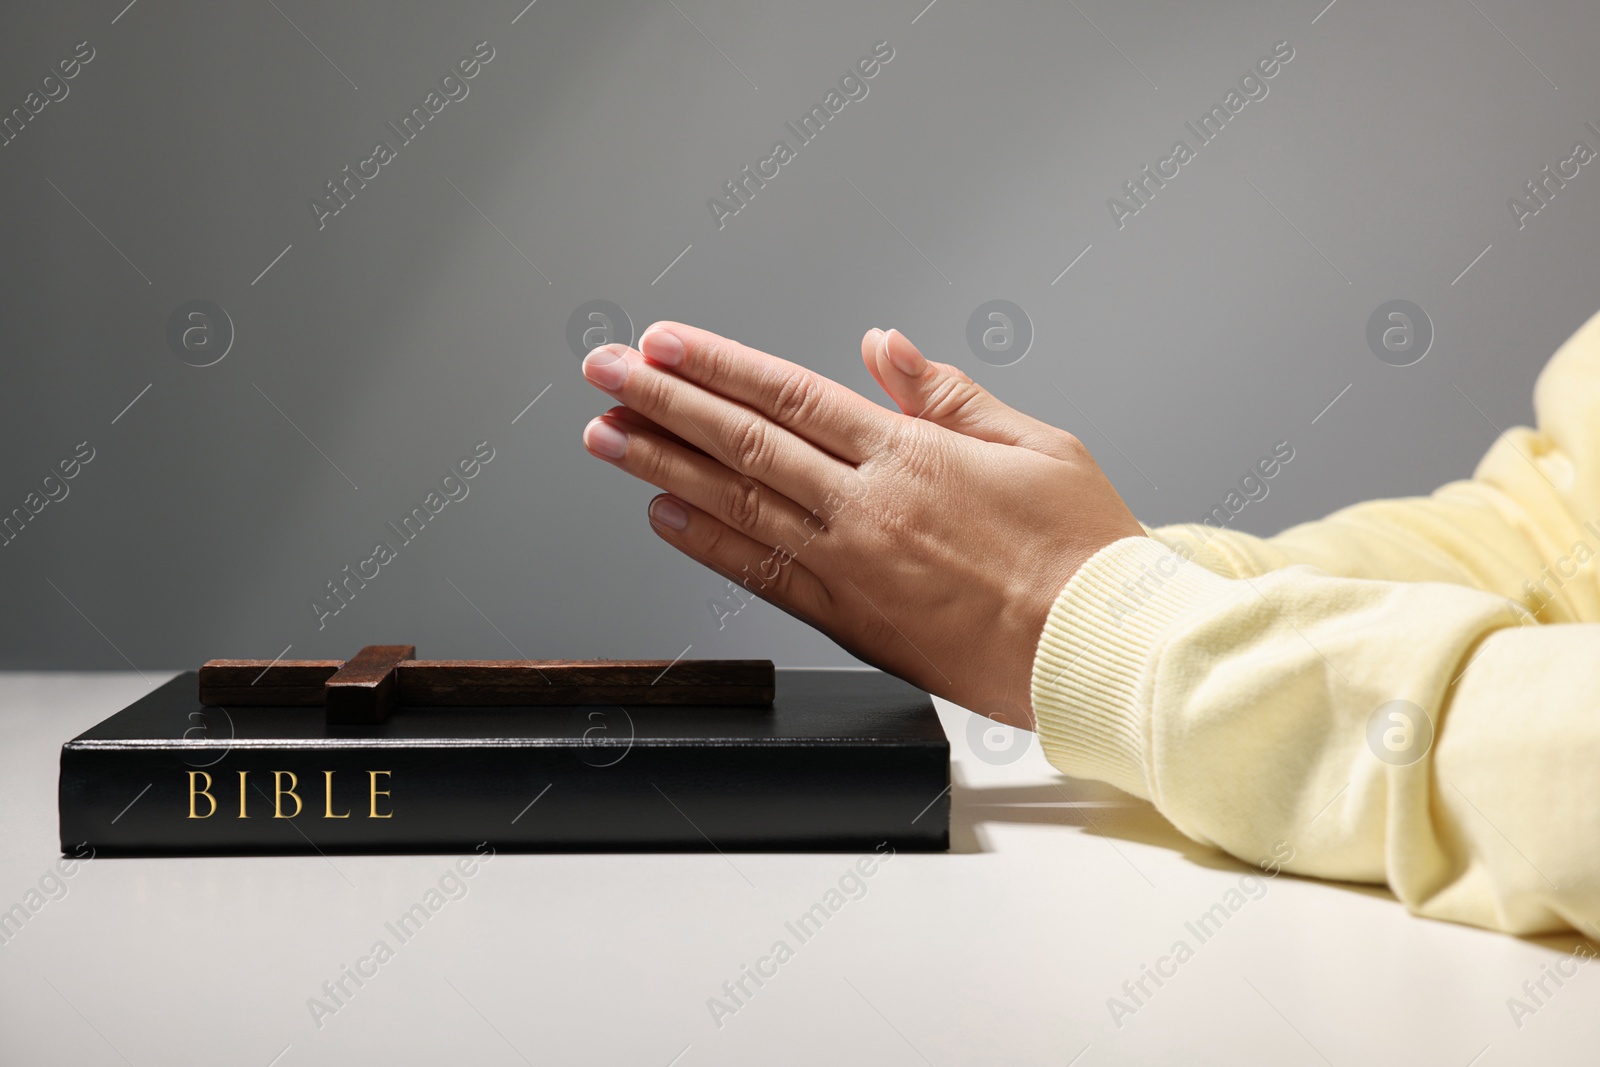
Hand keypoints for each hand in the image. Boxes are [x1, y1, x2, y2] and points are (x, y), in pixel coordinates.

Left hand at [578, 323, 1144, 727]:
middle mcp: (867, 506)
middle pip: (743, 441)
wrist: (1098, 651)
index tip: (662, 344)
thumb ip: (947, 394)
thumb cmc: (1083, 552)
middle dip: (663, 402)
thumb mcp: (1035, 443)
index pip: (789, 394)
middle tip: (604, 374)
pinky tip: (665, 516)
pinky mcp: (852, 623)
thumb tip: (883, 349)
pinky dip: (707, 545)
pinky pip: (763, 575)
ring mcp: (852, 567)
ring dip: (663, 466)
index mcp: (911, 453)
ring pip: (737, 504)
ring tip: (607, 436)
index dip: (717, 365)